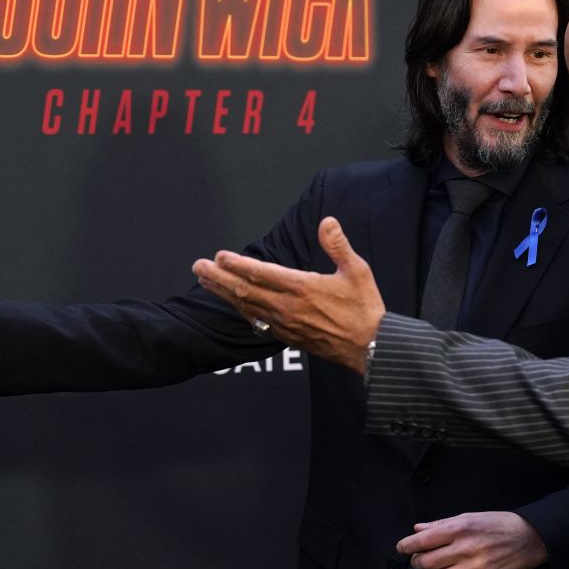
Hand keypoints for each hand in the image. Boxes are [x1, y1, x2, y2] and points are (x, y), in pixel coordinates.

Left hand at [192, 216, 383, 373]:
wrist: (370, 347)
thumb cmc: (365, 308)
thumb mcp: (357, 270)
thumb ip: (338, 245)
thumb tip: (327, 221)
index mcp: (304, 287)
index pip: (262, 273)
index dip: (237, 264)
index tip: (219, 256)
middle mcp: (289, 307)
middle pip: (245, 290)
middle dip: (219, 278)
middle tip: (198, 266)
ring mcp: (286, 324)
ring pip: (247, 307)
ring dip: (224, 294)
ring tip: (206, 281)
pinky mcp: (288, 336)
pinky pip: (258, 322)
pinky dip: (241, 311)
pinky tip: (233, 304)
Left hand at [396, 511, 547, 568]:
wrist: (530, 537)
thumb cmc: (497, 524)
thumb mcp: (469, 517)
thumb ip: (442, 524)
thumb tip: (418, 529)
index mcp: (460, 528)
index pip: (423, 540)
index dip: (407, 546)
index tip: (402, 548)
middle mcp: (466, 548)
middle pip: (427, 562)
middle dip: (417, 563)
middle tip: (418, 561)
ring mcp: (476, 568)